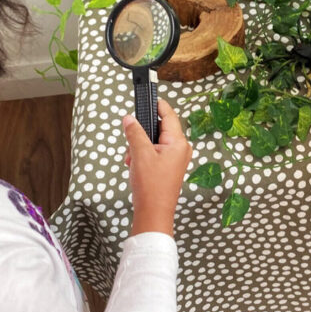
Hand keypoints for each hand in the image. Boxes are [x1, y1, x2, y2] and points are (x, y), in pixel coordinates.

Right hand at [122, 99, 191, 236]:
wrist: (153, 214)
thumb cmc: (152, 187)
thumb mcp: (140, 154)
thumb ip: (134, 133)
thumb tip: (129, 119)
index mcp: (179, 143)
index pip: (168, 115)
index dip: (157, 105)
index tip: (147, 96)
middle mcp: (180, 149)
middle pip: (158, 129)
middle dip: (141, 135)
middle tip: (131, 143)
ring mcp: (175, 159)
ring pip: (153, 142)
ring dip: (138, 148)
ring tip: (132, 161)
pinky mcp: (168, 168)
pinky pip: (153, 154)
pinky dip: (141, 157)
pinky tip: (134, 167)